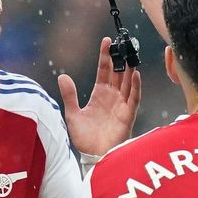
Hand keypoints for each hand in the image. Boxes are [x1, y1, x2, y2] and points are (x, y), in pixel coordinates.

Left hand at [60, 37, 140, 155]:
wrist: (93, 155)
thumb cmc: (85, 138)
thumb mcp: (73, 114)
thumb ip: (70, 95)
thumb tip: (62, 76)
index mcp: (99, 94)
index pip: (104, 70)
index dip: (105, 56)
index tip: (106, 41)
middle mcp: (112, 97)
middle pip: (118, 73)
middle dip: (120, 58)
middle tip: (122, 42)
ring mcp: (121, 105)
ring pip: (128, 82)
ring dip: (129, 68)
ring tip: (131, 53)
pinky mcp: (128, 115)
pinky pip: (134, 98)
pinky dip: (135, 86)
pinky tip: (135, 74)